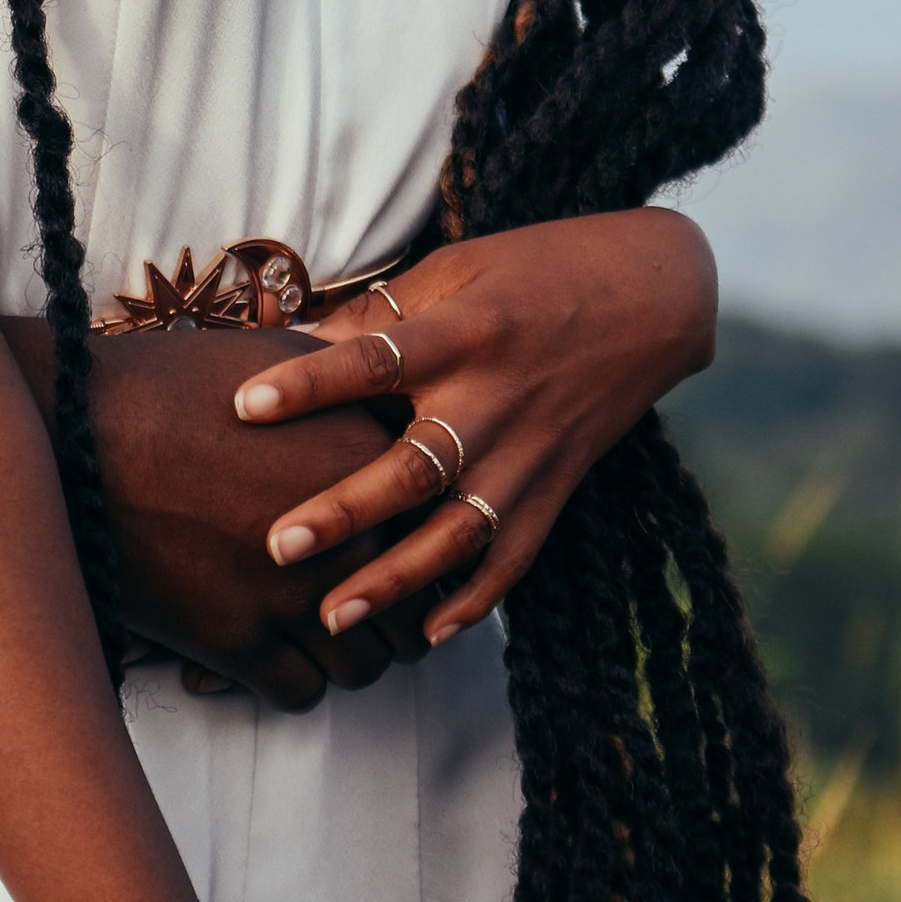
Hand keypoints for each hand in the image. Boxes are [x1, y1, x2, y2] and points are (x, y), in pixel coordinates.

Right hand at [80, 325, 431, 709]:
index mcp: (369, 460)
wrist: (71, 430)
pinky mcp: (237, 642)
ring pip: (363, 667)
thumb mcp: (277, 356)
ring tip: (318, 641)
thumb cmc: (166, 384)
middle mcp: (350, 533)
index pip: (439, 533)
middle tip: (366, 613)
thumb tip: (385, 404)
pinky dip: (291, 684)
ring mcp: (293, 594)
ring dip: (346, 659)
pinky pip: (301, 693)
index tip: (399, 558)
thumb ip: (348, 385)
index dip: (421, 551)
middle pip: (412, 612)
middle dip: (393, 618)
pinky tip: (268, 660)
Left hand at [230, 210, 718, 644]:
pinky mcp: (556, 488)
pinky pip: (514, 555)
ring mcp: (530, 454)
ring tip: (331, 615)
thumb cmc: (540, 269)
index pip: (377, 361)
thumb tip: (289, 336)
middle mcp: (496, 400)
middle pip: (414, 467)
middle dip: (345, 511)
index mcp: (465, 333)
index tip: (244, 406)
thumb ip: (378, 311)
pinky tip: (427, 633)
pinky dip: (476, 599)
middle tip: (278, 548)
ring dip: (395, 578)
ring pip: (457, 531)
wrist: (657, 297)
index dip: (311, 385)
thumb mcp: (458, 267)